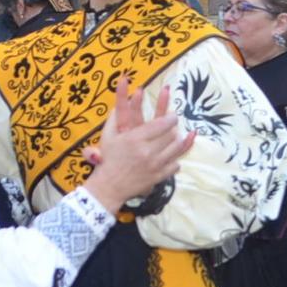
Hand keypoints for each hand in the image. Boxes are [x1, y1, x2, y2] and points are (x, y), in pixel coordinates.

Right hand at [82, 76, 193, 214]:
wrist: (109, 186)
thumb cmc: (108, 158)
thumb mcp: (108, 135)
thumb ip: (115, 117)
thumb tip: (124, 100)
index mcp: (135, 139)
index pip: (162, 124)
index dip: (171, 118)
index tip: (173, 115)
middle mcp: (147, 151)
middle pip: (172, 135)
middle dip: (175, 128)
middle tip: (173, 125)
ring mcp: (155, 166)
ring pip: (176, 149)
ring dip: (178, 141)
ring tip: (175, 137)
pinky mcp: (159, 177)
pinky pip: (176, 165)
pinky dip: (175, 159)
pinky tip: (172, 154)